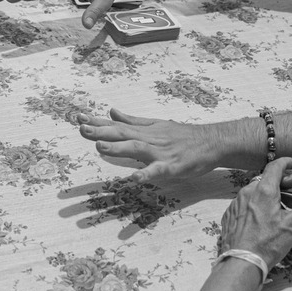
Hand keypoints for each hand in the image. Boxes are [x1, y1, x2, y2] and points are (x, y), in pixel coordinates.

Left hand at [78, 107, 220, 181]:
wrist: (212, 142)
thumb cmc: (183, 136)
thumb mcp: (156, 124)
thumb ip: (133, 120)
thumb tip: (112, 112)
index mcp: (144, 130)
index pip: (117, 125)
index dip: (98, 122)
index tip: (79, 117)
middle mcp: (149, 138)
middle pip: (123, 134)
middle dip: (101, 132)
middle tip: (81, 128)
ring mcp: (160, 152)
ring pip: (136, 149)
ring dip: (118, 148)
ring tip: (100, 147)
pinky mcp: (172, 166)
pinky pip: (157, 170)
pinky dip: (146, 173)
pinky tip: (134, 178)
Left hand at [221, 158, 291, 269]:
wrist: (241, 264)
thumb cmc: (269, 244)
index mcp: (264, 190)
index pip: (274, 167)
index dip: (284, 162)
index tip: (291, 161)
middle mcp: (247, 192)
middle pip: (264, 181)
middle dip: (277, 185)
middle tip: (289, 197)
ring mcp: (235, 204)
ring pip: (253, 193)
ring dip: (265, 197)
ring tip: (276, 212)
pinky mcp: (229, 215)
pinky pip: (243, 204)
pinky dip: (253, 207)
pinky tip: (260, 222)